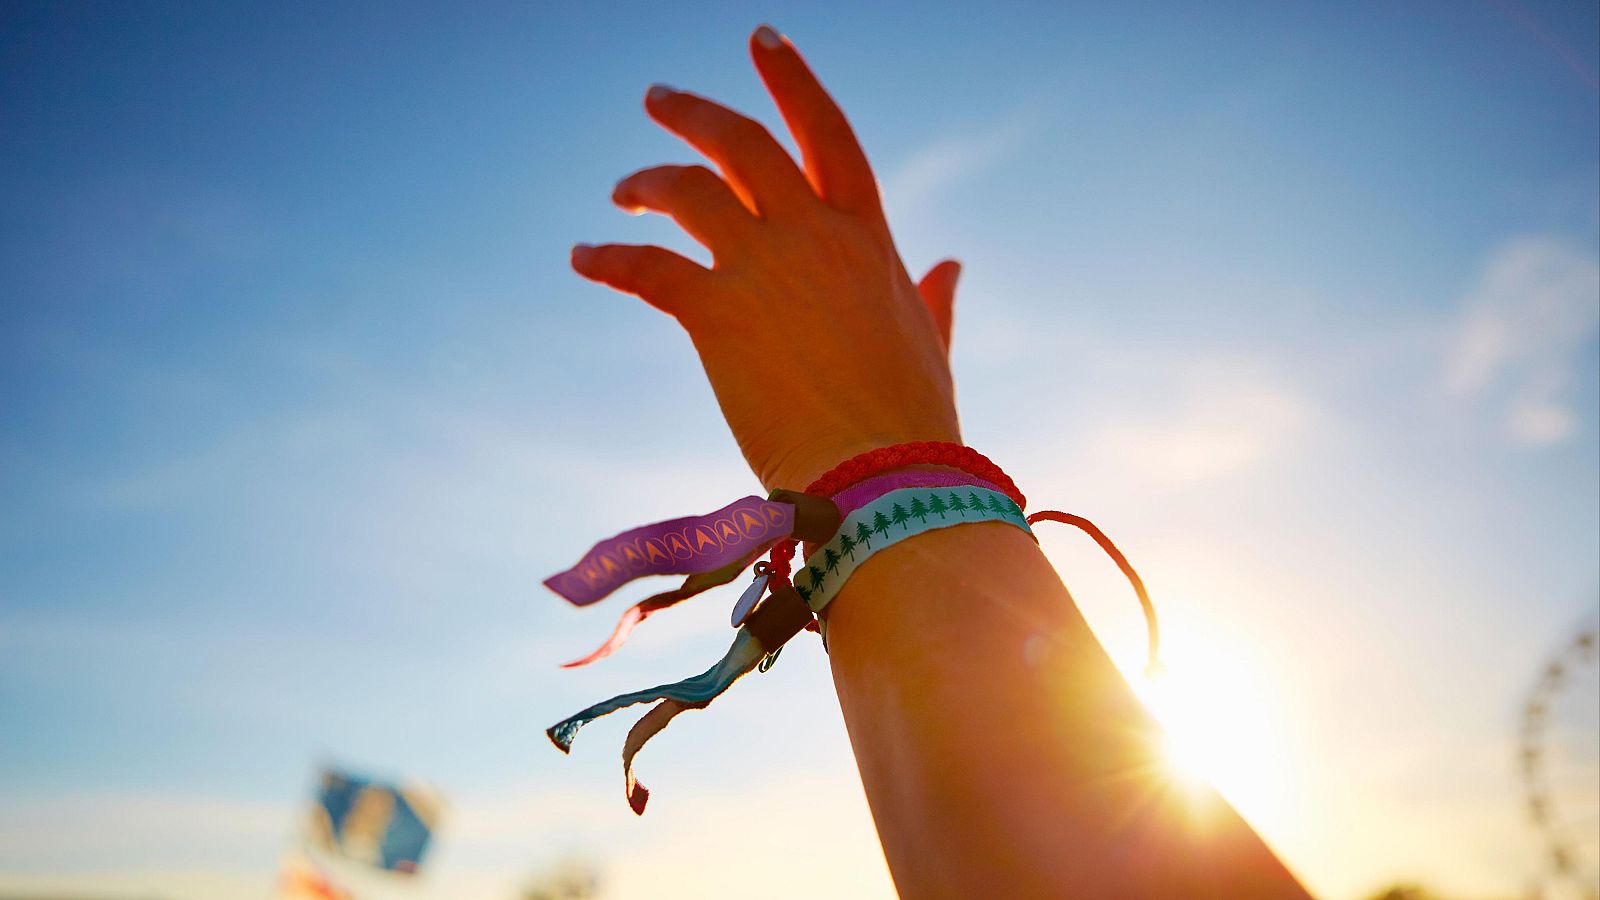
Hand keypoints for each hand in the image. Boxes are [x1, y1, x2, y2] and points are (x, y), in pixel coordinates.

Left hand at [572, 25, 962, 490]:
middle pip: (742, 143)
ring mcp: (763, 268)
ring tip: (621, 190)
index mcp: (865, 237)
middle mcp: (812, 235)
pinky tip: (585, 256)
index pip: (827, 132)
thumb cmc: (912, 421)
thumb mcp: (929, 342)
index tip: (763, 39)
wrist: (882, 475)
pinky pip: (647, 266)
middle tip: (659, 100)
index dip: (793, 80)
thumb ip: (932, 297)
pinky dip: (609, 257)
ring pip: (688, 191)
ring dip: (647, 179)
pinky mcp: (717, 314)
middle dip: (694, 114)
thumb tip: (952, 264)